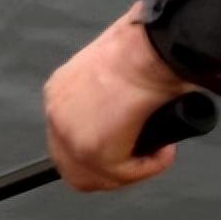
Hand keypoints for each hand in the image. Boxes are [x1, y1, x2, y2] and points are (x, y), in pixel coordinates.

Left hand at [44, 2, 196, 190]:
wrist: (154, 44)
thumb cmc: (149, 46)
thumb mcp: (121, 68)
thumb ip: (117, 91)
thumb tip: (134, 110)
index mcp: (62, 90)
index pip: (67, 134)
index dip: (98, 147)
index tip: (125, 146)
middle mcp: (57, 112)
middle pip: (72, 162)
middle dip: (109, 168)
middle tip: (140, 160)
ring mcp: (69, 134)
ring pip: (94, 175)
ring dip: (130, 171)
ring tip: (157, 154)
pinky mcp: (91, 150)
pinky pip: (119, 175)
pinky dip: (146, 169)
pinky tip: (163, 153)